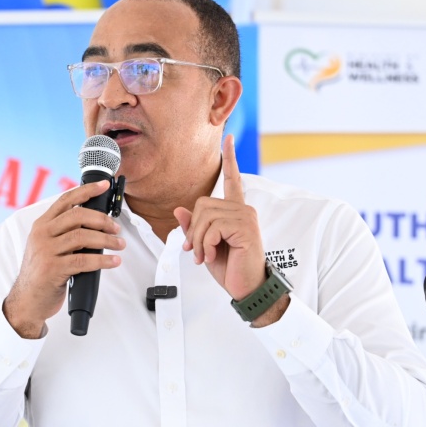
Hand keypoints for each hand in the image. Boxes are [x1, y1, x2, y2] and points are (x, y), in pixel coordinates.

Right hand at [3, 180, 123, 337]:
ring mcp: (46, 251)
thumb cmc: (42, 273)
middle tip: (116, 227)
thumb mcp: (47, 246)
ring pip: (83, 237)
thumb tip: (94, 223)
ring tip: (119, 244)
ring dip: (106, 239)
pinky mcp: (53, 269)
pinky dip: (102, 260)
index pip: (66, 200)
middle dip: (102, 219)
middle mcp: (42, 234)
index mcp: (42, 225)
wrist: (27, 300)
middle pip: (77, 215)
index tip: (104, 186)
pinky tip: (113, 261)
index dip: (86, 191)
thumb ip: (63, 233)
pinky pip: (84, 260)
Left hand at [174, 134, 265, 301]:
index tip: (228, 139)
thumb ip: (194, 227)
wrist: (246, 287)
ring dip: (198, 241)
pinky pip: (212, 228)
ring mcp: (246, 217)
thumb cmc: (229, 267)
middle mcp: (243, 209)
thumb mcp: (204, 245)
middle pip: (202, 204)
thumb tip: (179, 209)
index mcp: (235, 211)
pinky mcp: (246, 228)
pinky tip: (213, 256)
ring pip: (204, 217)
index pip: (232, 179)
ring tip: (205, 256)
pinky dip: (206, 245)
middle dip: (193, 231)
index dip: (230, 159)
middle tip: (197, 251)